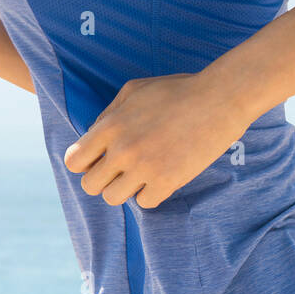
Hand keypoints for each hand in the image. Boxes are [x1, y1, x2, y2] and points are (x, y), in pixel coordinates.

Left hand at [63, 72, 252, 208]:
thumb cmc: (177, 90)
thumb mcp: (133, 90)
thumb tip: (93, 137)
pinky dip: (151, 193)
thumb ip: (108, 115)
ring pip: (113, 198)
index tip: (98, 160)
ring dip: (125, 189)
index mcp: (110, 126)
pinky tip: (161, 178)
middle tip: (120, 171)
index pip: (74, 161)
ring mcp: (144, 167)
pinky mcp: (168, 181)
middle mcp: (122, 149)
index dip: (84, 164)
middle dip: (102, 180)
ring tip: (141, 175)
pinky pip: (145, 203)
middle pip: (89, 186)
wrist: (220, 97)